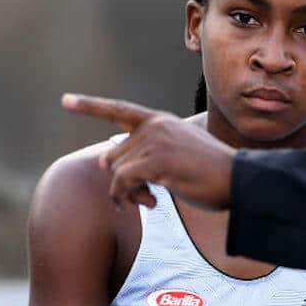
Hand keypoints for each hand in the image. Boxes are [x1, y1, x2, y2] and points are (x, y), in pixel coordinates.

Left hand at [60, 93, 233, 210]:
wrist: (240, 181)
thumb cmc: (212, 175)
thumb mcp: (177, 158)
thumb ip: (144, 156)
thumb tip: (102, 163)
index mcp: (160, 122)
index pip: (118, 110)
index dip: (90, 106)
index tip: (65, 100)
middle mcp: (154, 126)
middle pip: (114, 156)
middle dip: (124, 181)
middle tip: (146, 199)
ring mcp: (154, 142)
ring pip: (115, 171)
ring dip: (127, 193)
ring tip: (151, 202)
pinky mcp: (155, 162)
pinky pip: (121, 182)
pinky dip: (125, 198)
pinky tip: (148, 205)